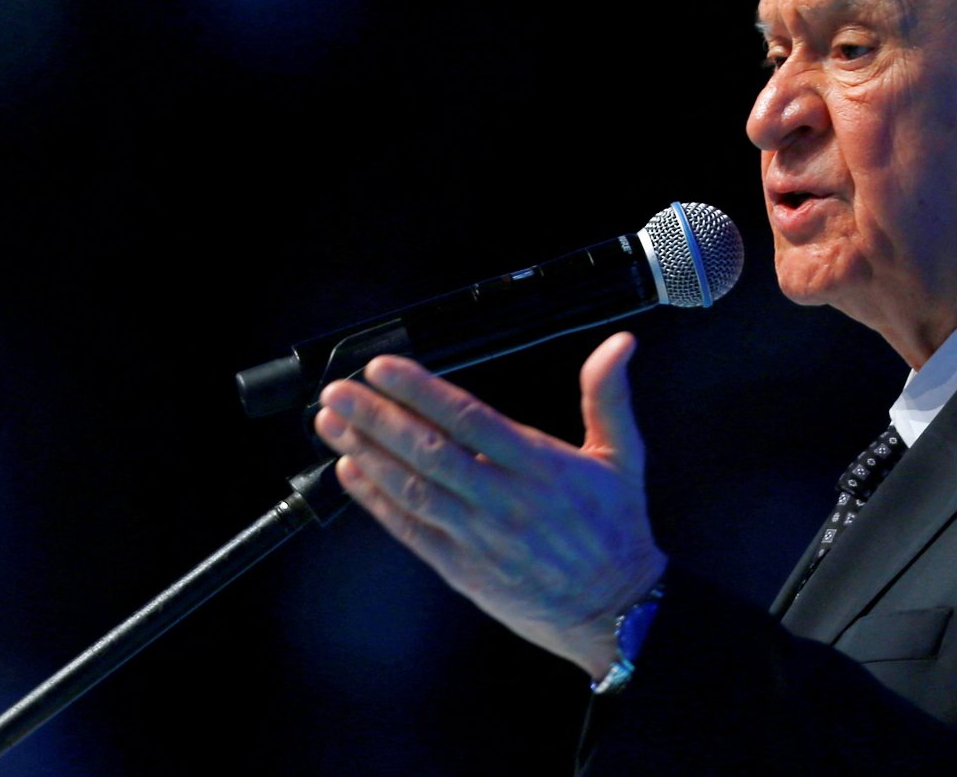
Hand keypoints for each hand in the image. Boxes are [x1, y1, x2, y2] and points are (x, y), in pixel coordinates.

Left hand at [312, 331, 667, 678]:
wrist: (615, 611)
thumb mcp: (623, 457)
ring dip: (367, 453)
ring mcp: (478, 537)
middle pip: (428, 451)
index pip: (469, 418)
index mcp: (539, 466)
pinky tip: (352, 474)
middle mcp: (503, 499)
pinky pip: (411, 531)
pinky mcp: (463, 569)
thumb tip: (618, 345)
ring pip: (412, 489)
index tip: (384, 369)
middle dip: (377, 418)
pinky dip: (377, 502)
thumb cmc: (616, 531)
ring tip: (333, 424)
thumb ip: (608, 396)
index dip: (421, 391)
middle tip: (339, 392)